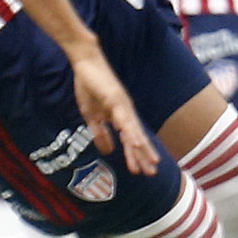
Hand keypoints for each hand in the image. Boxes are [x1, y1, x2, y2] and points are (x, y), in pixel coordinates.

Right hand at [71, 49, 159, 175]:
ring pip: (134, 132)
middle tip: (152, 173)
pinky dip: (131, 133)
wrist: (85, 64)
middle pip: (137, 138)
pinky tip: (136, 144)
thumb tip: (107, 151)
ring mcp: (123, 106)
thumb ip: (100, 133)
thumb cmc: (88, 86)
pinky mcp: (116, 100)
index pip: (130, 139)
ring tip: (149, 164)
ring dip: (141, 149)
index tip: (140, 170)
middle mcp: (126, 112)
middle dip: (144, 156)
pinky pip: (124, 120)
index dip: (135, 155)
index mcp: (120, 116)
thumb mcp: (91, 115)